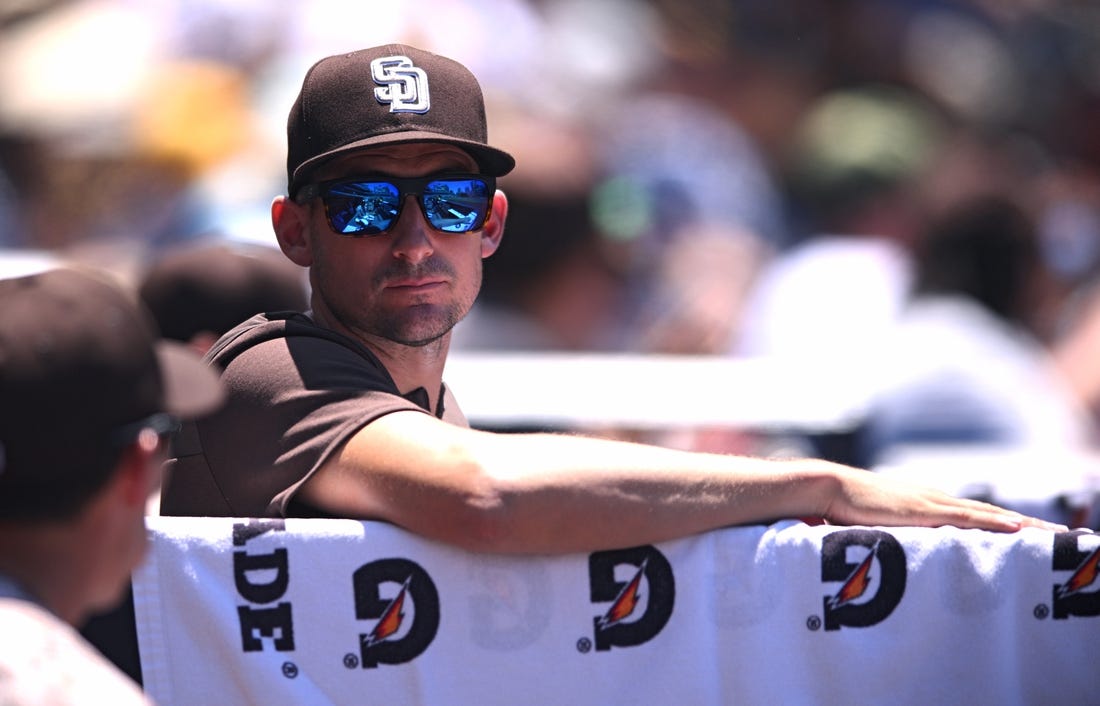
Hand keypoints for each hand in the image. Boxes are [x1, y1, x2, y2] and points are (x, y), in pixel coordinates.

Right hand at [821, 468, 1067, 532]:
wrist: (826, 487)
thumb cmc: (837, 508)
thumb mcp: (868, 524)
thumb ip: (881, 535)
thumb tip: (878, 550)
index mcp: (919, 503)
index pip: (967, 513)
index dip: (996, 522)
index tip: (1022, 530)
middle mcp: (931, 498)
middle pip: (986, 512)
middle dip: (1023, 523)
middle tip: (1057, 532)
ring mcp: (930, 502)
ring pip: (986, 514)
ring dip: (1021, 524)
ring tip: (1052, 533)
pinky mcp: (925, 510)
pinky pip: (968, 517)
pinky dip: (995, 522)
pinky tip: (1018, 527)